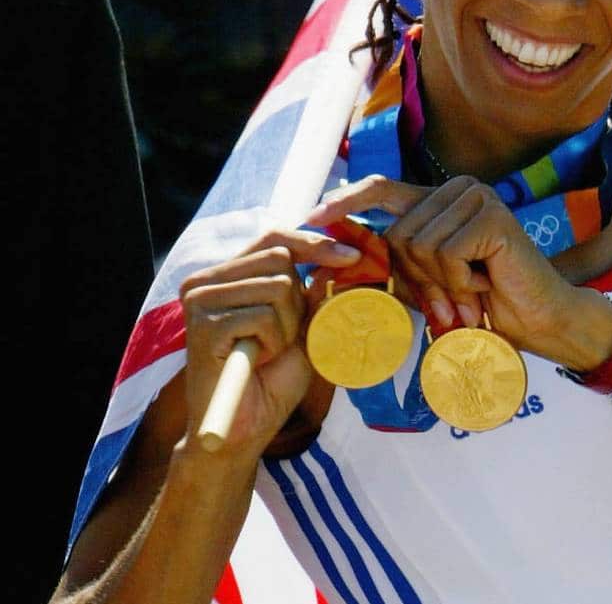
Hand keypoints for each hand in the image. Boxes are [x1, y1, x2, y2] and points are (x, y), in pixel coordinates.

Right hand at [179, 228, 360, 457]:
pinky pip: (264, 315)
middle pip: (280, 257)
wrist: (241, 433)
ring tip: (266, 352)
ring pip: (278, 286)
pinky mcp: (202, 324)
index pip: (274, 237)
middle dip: (297, 301)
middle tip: (280, 339)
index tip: (352, 257)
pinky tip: (255, 361)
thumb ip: (314, 293)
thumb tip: (339, 258)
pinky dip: (272, 341)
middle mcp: (205, 279)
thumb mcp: (303, 328)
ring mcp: (199, 299)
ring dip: (286, 325)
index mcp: (227, 274)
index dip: (315, 242)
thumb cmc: (270, 381)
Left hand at [307, 175, 579, 358]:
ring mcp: (476, 197)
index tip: (309, 218)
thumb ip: (395, 264)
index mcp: (440, 199)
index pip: (381, 188)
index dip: (345, 201)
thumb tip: (340, 259)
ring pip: (418, 245)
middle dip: (418, 279)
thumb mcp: (431, 282)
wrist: (540, 320)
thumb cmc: (486, 303)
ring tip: (474, 291)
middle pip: (398, 233)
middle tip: (453, 300)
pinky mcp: (490, 214)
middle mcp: (457, 190)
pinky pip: (446, 254)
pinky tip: (487, 283)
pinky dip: (461, 282)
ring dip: (443, 284)